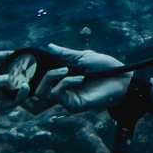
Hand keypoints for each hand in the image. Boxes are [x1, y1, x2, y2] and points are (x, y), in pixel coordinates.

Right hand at [16, 45, 130, 114]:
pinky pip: (59, 96)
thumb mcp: (84, 57)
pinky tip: (77, 78)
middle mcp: (62, 90)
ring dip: (52, 78)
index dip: (34, 72)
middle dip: (40, 77)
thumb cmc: (106, 67)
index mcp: (63, 78)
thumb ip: (66, 54)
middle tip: (47, 67)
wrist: (123, 79)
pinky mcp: (73, 105)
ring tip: (66, 70)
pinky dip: (65, 84)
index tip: (28, 62)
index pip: (42, 78)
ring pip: (44, 93)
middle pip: (37, 89)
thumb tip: (49, 46)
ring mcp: (67, 99)